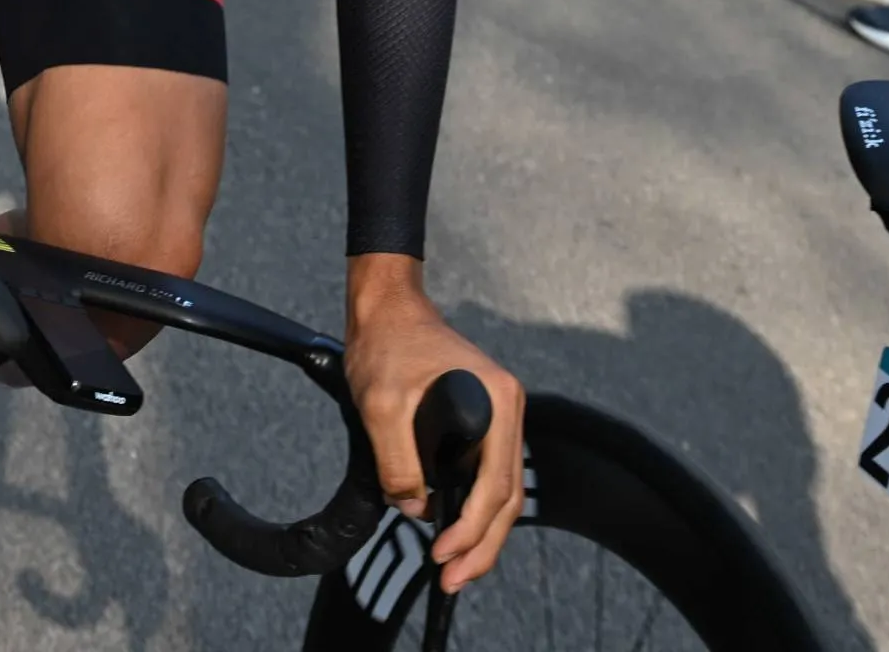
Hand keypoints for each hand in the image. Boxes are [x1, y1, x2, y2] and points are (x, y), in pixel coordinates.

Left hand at [344, 255, 526, 591]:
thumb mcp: (382, 405)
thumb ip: (398, 462)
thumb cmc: (389, 343)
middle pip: (507, 496)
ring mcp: (497, 414)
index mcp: (497, 402)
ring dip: (480, 532)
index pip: (495, 486)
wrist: (387, 308)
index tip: (443, 555)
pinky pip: (488, 474)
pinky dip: (476, 508)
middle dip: (483, 545)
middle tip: (453, 579)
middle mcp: (507, 409)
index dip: (471, 530)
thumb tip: (414, 506)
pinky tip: (454, 528)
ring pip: (501, 490)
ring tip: (456, 567)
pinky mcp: (481, 419)